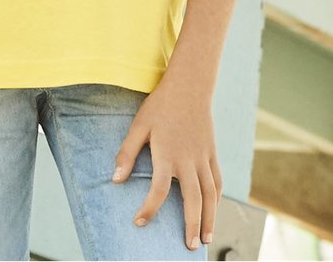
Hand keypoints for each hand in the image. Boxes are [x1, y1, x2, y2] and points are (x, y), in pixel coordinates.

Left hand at [111, 79, 221, 250]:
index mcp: (168, 154)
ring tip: (205, 239)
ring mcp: (203, 157)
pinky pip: (217, 180)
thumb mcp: (139, 125)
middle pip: (193, 200)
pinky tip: (213, 211)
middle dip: (190, 225)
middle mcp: (188, 160)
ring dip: (209, 218)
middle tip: (188, 247)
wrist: (189, 86)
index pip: (159, 190)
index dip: (149, 209)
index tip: (139, 222)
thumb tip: (115, 180)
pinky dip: (217, 198)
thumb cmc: (160, 106)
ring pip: (210, 194)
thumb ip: (127, 153)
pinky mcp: (212, 153)